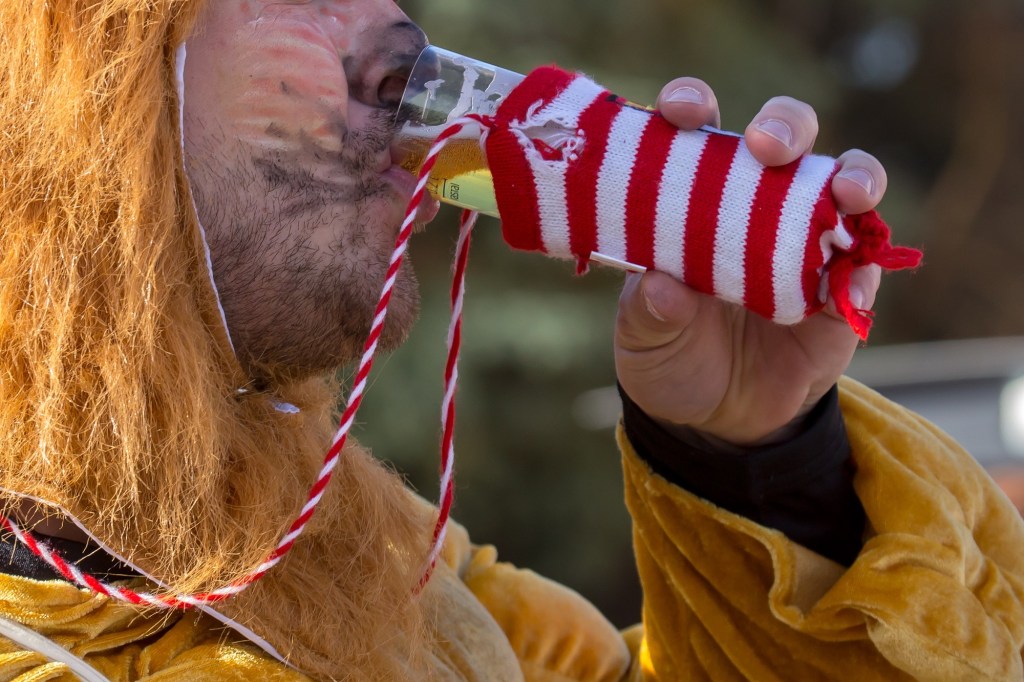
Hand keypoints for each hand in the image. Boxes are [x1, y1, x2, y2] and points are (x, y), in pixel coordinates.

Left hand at [614, 79, 886, 445]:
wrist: (719, 421)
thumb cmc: (670, 359)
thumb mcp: (643, 343)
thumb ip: (648, 314)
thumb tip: (660, 285)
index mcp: (692, 200)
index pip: (696, 133)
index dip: (692, 106)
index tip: (684, 111)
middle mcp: (754, 204)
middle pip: (782, 135)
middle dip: (783, 124)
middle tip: (768, 146)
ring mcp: (806, 238)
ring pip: (844, 178)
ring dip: (854, 174)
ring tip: (848, 192)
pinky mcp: (844, 283)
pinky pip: (869, 259)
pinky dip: (866, 262)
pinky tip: (850, 285)